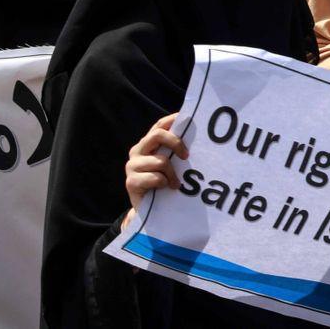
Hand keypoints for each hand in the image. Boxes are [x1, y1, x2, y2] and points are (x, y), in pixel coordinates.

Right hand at [122, 113, 187, 228]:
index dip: (172, 119)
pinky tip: (164, 189)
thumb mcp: (170, 165)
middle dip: (176, 143)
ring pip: (160, 161)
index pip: (159, 125)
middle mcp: (137, 151)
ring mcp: (132, 166)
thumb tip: (198, 138)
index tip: (188, 118)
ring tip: (175, 183)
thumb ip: (175, 152)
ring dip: (172, 174)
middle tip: (186, 156)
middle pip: (157, 135)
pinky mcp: (131, 182)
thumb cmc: (163, 185)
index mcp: (147, 144)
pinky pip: (156, 178)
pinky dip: (164, 183)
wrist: (147, 211)